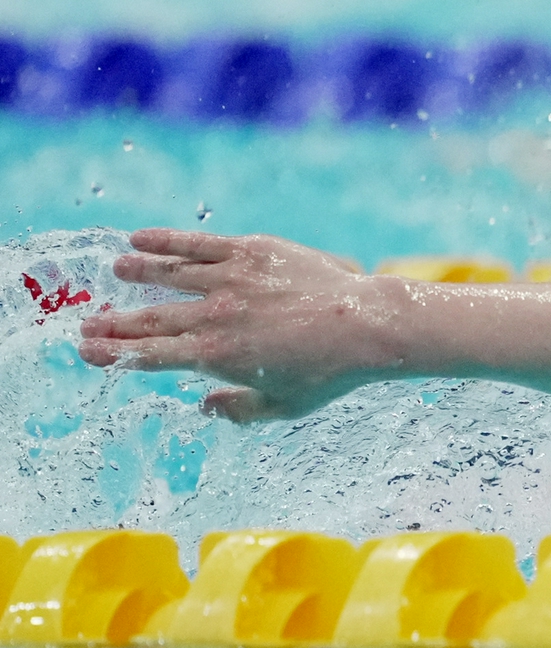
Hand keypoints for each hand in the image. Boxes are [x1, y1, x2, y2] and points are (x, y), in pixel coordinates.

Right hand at [79, 229, 399, 422]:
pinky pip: (199, 243)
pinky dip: (166, 240)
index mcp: (217, 356)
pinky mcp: (251, 251)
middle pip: (152, 318)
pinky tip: (141, 238)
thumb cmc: (330, 372)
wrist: (367, 325)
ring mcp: (232, 279)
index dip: (115, 353)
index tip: (88, 350)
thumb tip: (203, 404)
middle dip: (115, 322)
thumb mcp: (283, 405)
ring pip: (170, 274)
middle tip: (86, 324)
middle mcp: (216, 316)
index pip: (150, 354)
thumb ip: (239, 409)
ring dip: (138, 273)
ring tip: (117, 271)